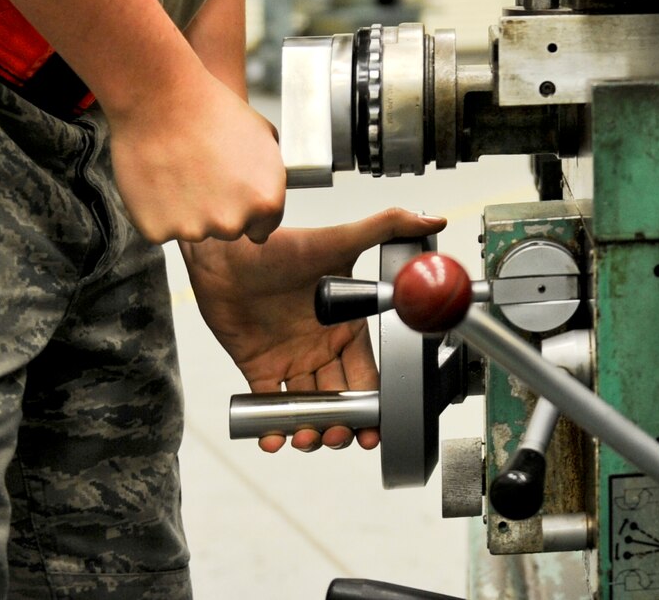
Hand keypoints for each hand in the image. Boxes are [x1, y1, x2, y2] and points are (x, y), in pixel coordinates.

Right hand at [106, 64, 286, 243]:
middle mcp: (232, 223)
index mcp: (266, 203)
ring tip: (178, 172)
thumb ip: (271, 176)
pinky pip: (161, 229)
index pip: (261, 228)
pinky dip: (157, 212)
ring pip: (194, 230)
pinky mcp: (158, 230)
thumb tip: (270, 196)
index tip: (231, 191)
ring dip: (187, 211)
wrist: (163, 100)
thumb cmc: (215, 112)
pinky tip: (157, 180)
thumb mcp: (264, 138)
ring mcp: (194, 230)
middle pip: (228, 230)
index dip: (246, 208)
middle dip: (218, 209)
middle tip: (201, 175)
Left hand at [184, 208, 446, 451]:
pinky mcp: (259, 368)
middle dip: (345, 425)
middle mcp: (322, 347)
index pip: (369, 375)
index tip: (376, 427)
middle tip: (340, 438)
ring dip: (311, 431)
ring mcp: (291, 360)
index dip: (374, 405)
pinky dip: (272, 427)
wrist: (227, 254)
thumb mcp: (340, 239)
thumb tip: (431, 219)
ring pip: (309, 409)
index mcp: (346, 327)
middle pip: (341, 400)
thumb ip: (387, 227)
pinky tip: (275, 438)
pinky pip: (268, 406)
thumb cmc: (282, 246)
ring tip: (307, 439)